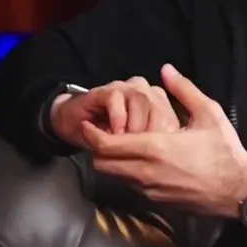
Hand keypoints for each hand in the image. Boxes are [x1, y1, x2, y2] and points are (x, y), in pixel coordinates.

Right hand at [51, 76, 179, 147]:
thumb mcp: (135, 145)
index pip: (171, 116)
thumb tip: (169, 158)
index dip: (167, 137)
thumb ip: (153, 143)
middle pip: (158, 107)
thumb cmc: (108, 137)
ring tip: (128, 145)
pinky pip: (116, 99)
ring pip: (140, 100)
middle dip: (151, 133)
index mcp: (156, 101)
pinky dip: (117, 118)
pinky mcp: (104, 89)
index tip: (163, 159)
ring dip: (134, 126)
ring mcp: (123, 87)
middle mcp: (143, 90)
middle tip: (144, 154)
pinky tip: (114, 134)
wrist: (74, 123)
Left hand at [83, 64, 246, 218]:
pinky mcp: (157, 202)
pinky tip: (139, 160)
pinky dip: (127, 173)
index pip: (106, 145)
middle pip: (102, 165)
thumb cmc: (225, 151)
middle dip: (97, 149)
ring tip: (120, 145)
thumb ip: (183, 89)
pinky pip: (131, 186)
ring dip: (112, 162)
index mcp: (154, 148)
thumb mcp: (208, 113)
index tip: (87, 123)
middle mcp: (145, 172)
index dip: (91, 134)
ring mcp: (150, 190)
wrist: (240, 191)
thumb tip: (166, 69)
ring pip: (115, 177)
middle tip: (102, 133)